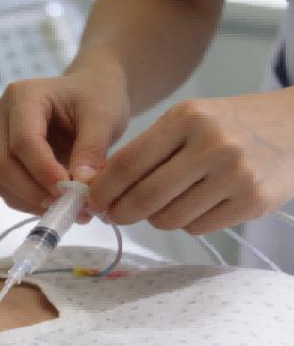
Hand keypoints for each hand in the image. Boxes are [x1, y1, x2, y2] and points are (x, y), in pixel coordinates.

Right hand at [0, 66, 129, 213]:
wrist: (86, 93)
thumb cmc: (94, 98)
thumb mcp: (103, 118)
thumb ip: (92, 149)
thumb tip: (81, 185)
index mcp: (22, 96)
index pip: (23, 140)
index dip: (44, 171)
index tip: (71, 192)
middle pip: (2, 163)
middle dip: (34, 191)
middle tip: (69, 206)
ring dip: (29, 200)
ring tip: (66, 207)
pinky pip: (2, 187)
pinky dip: (26, 201)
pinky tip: (53, 202)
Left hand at [88, 89, 293, 233]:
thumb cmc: (228, 125)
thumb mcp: (187, 120)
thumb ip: (147, 149)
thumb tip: (100, 187)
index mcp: (186, 118)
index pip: (128, 163)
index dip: (103, 189)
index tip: (91, 201)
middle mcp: (212, 144)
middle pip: (145, 196)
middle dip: (120, 212)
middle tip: (114, 214)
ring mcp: (236, 174)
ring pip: (170, 218)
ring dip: (156, 218)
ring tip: (162, 205)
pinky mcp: (254, 201)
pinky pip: (199, 227)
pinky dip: (187, 223)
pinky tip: (195, 205)